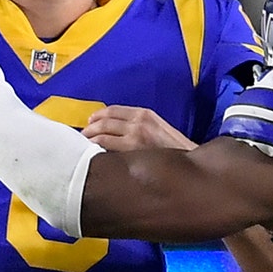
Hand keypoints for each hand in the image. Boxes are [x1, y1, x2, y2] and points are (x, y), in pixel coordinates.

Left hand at [81, 105, 196, 151]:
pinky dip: (93, 148)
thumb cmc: (175, 150)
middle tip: (82, 136)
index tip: (90, 122)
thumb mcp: (159, 129)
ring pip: (101, 133)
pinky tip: (89, 155)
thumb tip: (118, 131)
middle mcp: (138, 121)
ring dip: (88, 138)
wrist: (190, 161)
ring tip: (82, 147)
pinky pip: (104, 146)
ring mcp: (134, 136)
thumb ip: (141, 126)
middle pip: (104, 120)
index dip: (98, 115)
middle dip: (89, 128)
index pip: (113, 110)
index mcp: (145, 114)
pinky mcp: (131, 150)